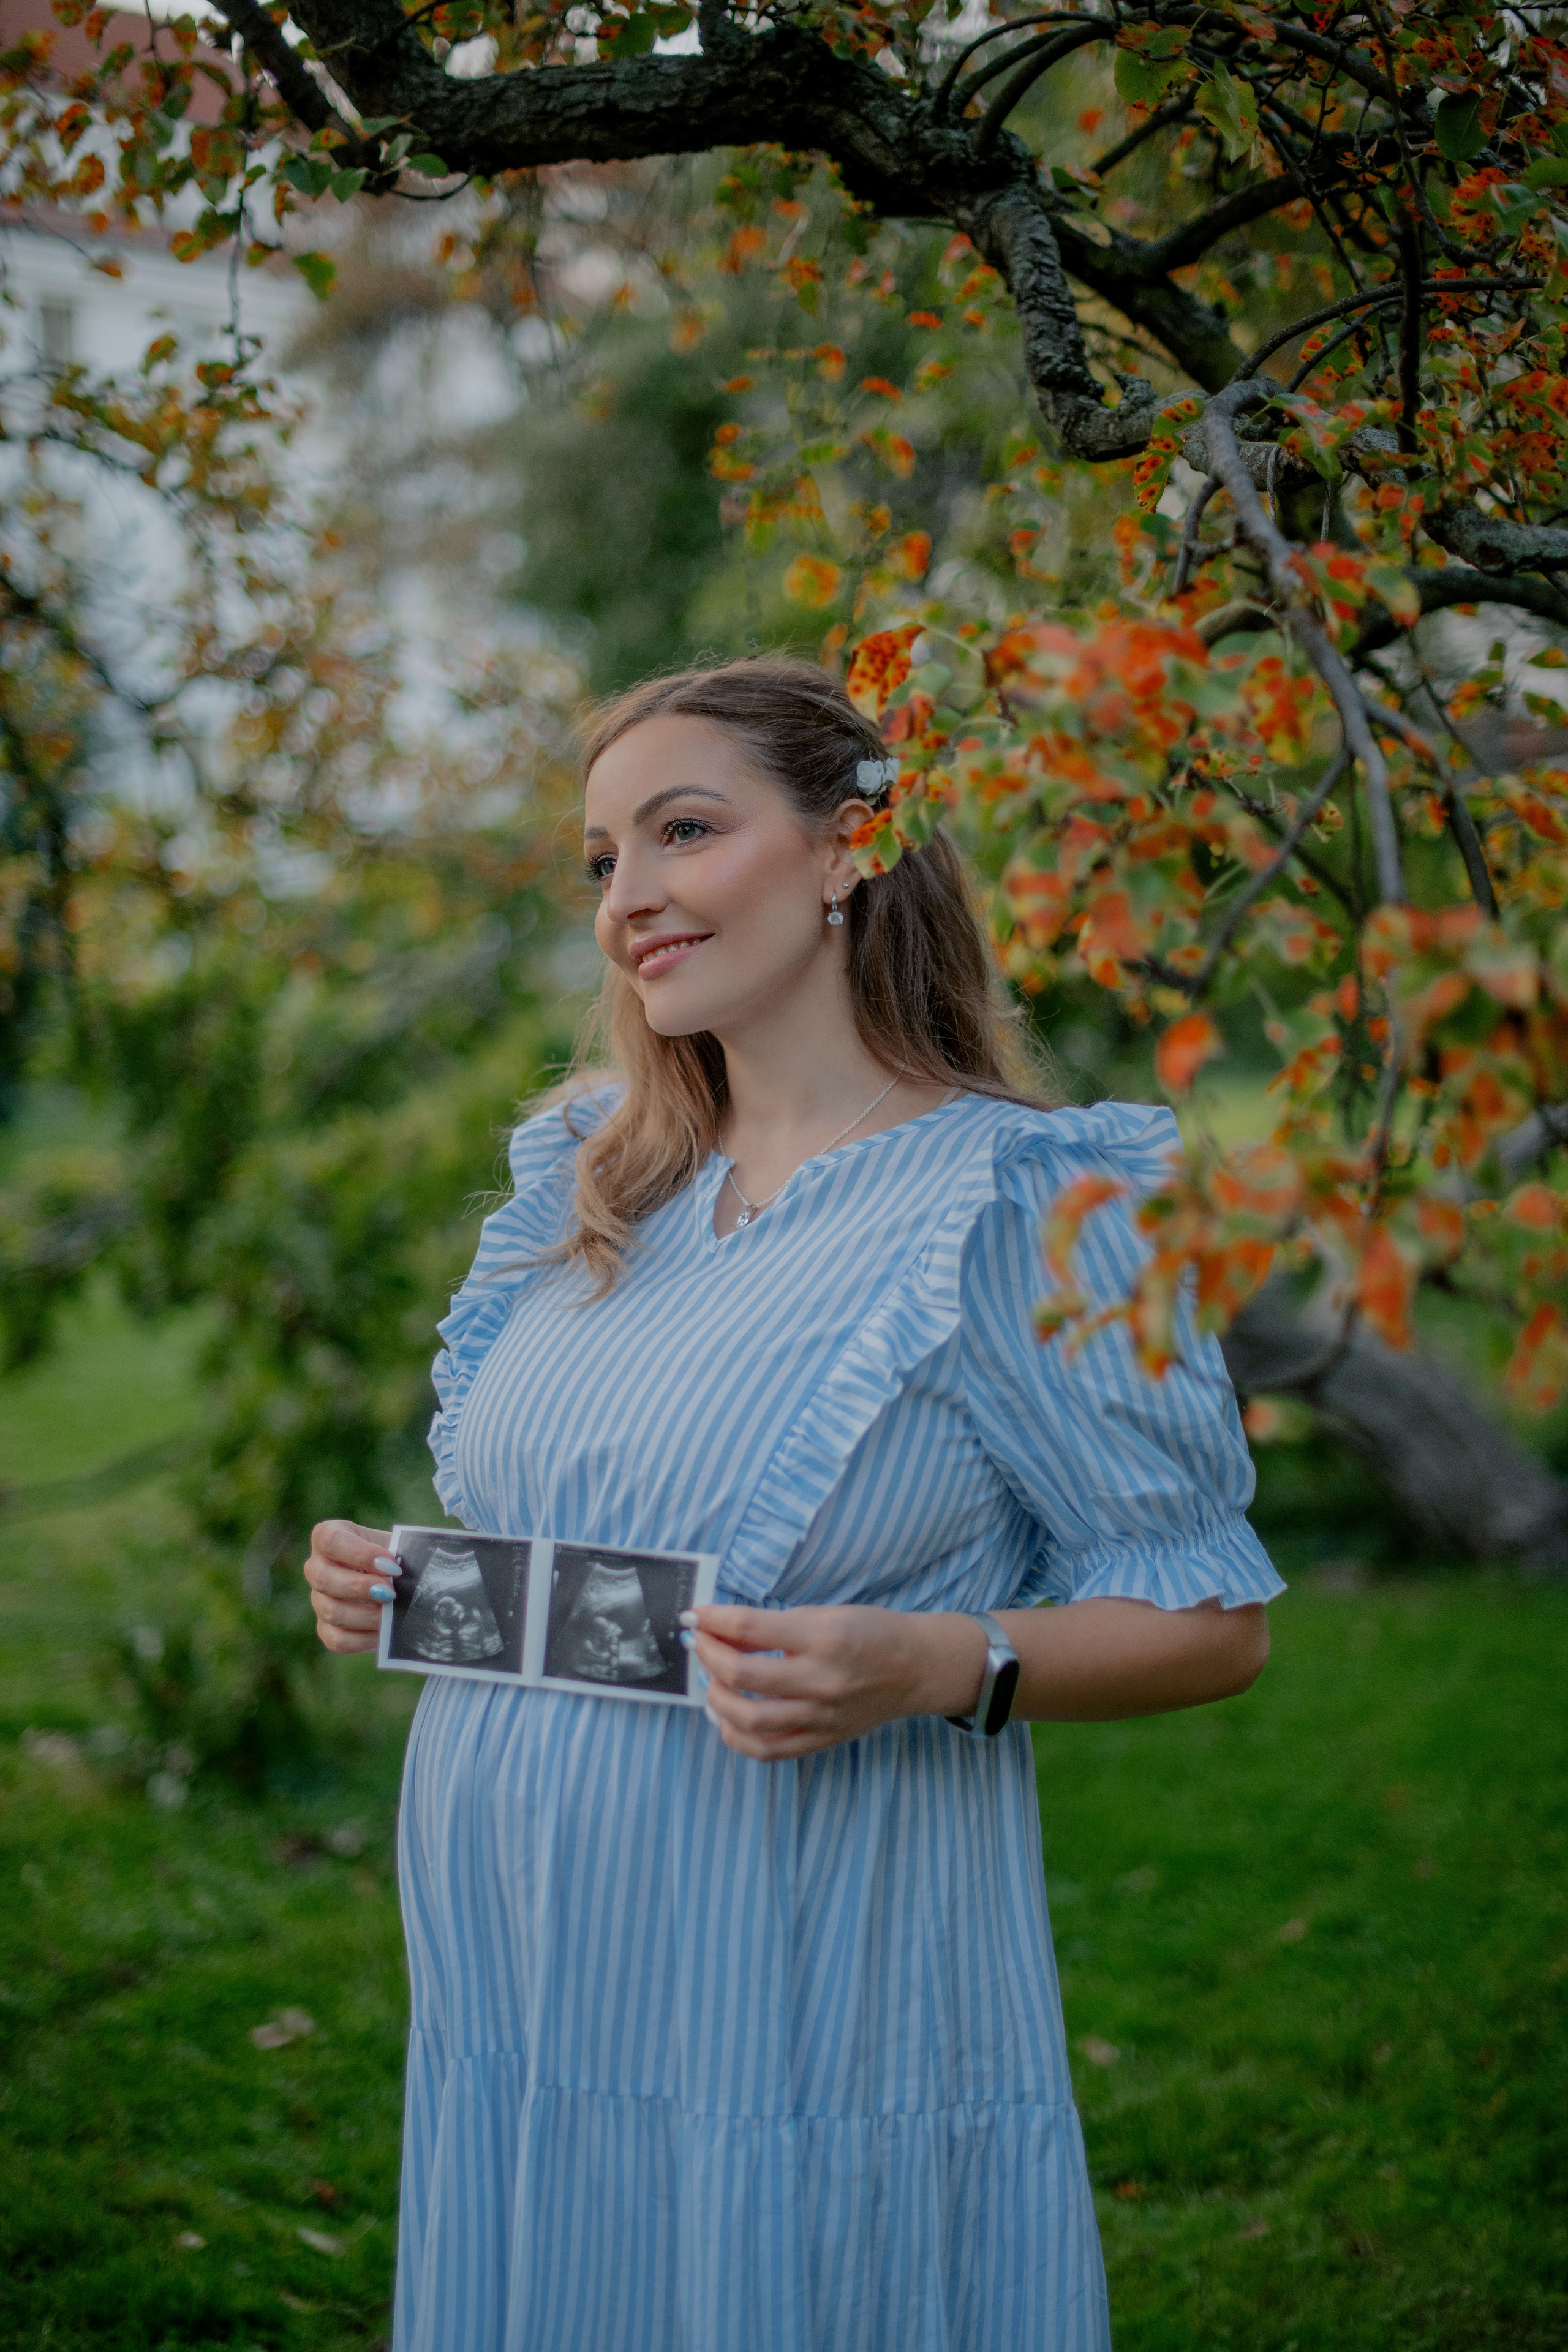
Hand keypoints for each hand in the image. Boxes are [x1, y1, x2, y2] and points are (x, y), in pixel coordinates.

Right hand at [303, 1518, 395, 1654]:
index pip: (331, 1540)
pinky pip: (338, 1639)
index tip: (390, 1563)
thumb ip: (398, 1553)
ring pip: (331, 1611)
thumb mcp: (394, 1546)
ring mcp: (318, 1599)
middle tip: (391, 1592)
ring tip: (391, 1614)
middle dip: (360, 1587)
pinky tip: (384, 1632)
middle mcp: (316, 1567)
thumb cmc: (392, 1557)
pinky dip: (364, 1639)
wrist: (393, 1580)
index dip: (361, 1554)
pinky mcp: (325, 1628)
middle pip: (323, 1578)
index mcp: (328, 1536)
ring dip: (366, 1615)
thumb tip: (408, 1573)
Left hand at [691, 1603, 986, 1762]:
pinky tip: (726, 1718)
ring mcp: (821, 1716)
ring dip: (716, 1698)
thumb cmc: (869, 1632)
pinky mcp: (822, 1739)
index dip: (713, 1620)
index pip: (750, 1629)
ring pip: (749, 1719)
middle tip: (699, 1644)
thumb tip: (721, 1631)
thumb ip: (773, 1626)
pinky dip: (737, 1737)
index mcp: (822, 1638)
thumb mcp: (823, 1614)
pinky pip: (768, 1750)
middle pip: (742, 1675)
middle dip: (708, 1656)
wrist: (915, 1668)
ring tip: (711, 1681)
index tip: (694, 1615)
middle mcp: (821, 1680)